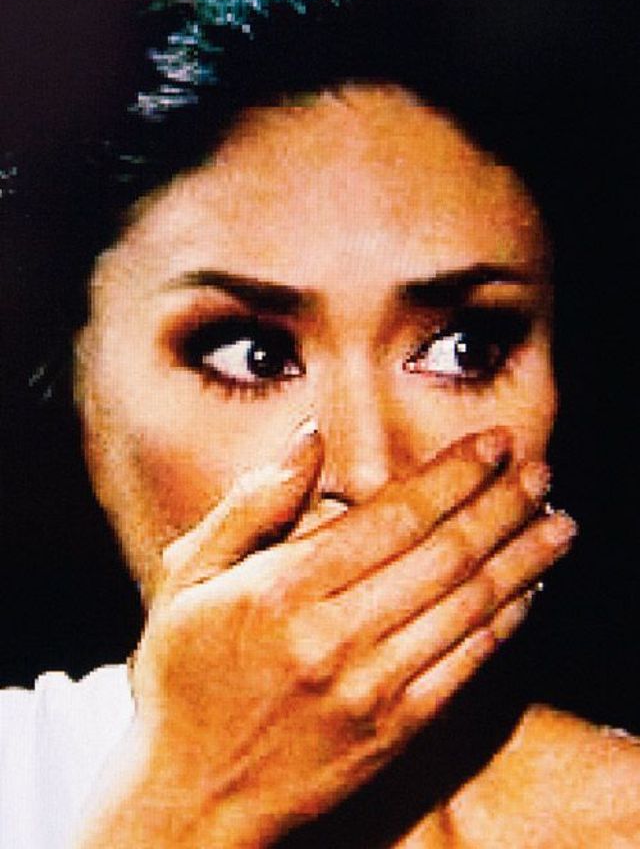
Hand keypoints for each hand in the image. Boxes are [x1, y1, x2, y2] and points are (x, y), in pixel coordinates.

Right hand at [79, 424, 574, 847]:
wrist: (193, 797)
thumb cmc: (185, 678)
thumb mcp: (189, 579)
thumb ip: (252, 503)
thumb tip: (309, 438)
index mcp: (283, 589)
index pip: (393, 515)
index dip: (452, 474)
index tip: (491, 443)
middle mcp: (334, 637)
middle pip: (443, 554)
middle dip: (500, 504)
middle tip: (538, 469)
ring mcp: (371, 689)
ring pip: (468, 606)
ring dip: (521, 558)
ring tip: (558, 522)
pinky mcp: (394, 731)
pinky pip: (467, 666)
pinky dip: (505, 623)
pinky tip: (530, 591)